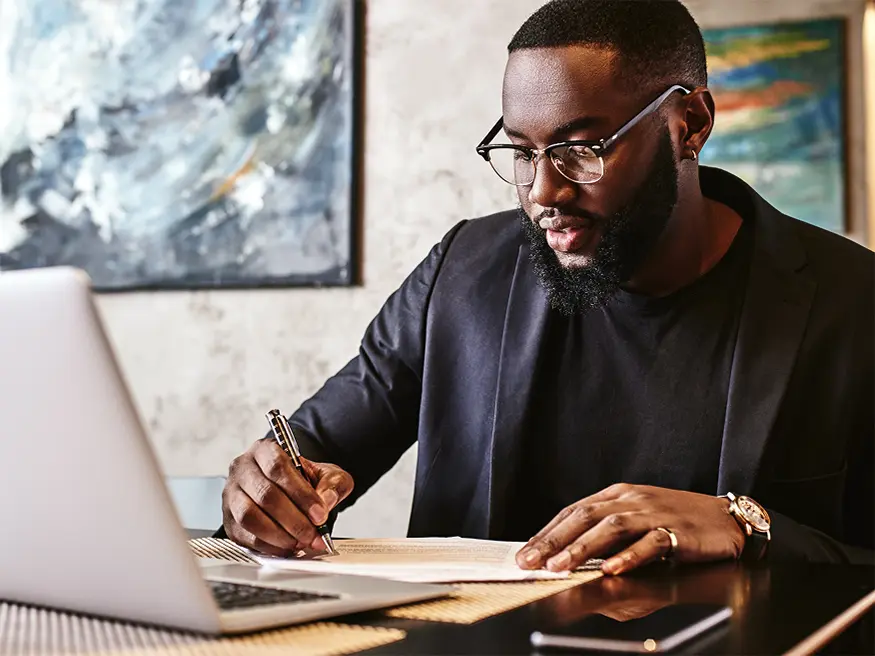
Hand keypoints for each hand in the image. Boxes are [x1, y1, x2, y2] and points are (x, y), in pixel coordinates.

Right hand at [222, 438, 353, 556]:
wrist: (288, 489)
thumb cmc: (303, 480)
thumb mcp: (327, 474)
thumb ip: (332, 484)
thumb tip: (326, 501)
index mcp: (265, 450)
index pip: (278, 467)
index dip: (301, 494)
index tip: (319, 514)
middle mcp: (243, 468)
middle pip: (265, 495)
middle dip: (294, 520)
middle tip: (313, 534)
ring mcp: (232, 494)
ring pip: (250, 517)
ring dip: (279, 535)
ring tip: (300, 542)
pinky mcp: (229, 519)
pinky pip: (245, 536)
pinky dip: (269, 546)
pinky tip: (287, 547)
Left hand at [515, 484, 744, 575]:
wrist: (725, 519)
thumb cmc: (676, 521)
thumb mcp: (635, 520)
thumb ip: (605, 534)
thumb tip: (570, 556)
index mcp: (617, 494)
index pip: (573, 511)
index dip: (547, 531)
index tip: (525, 552)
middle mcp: (631, 499)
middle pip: (585, 516)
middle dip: (553, 540)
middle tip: (530, 561)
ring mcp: (653, 513)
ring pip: (611, 527)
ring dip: (582, 548)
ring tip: (559, 566)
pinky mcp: (677, 531)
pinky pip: (650, 543)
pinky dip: (629, 556)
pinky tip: (612, 568)